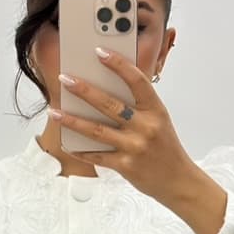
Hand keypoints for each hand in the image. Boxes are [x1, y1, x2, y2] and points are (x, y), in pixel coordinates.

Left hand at [49, 47, 197, 213]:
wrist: (179, 181)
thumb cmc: (166, 148)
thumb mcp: (159, 120)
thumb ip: (138, 106)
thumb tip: (104, 90)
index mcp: (155, 110)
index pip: (136, 81)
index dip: (118, 64)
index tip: (99, 52)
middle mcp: (146, 127)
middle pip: (109, 104)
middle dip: (84, 90)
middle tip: (65, 78)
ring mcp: (135, 147)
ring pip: (97, 130)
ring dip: (72, 120)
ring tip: (54, 111)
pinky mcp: (126, 166)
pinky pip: (97, 156)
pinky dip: (80, 150)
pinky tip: (66, 143)